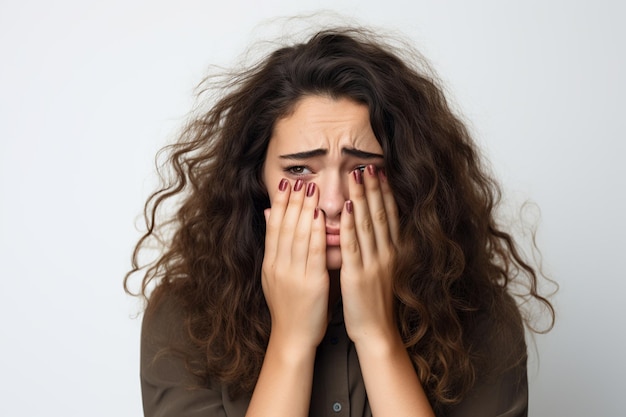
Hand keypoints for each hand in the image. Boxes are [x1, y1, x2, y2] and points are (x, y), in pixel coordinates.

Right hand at [262, 178, 328, 351]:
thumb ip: (276, 247)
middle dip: (292, 200)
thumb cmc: (290, 306)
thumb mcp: (275, 275)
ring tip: (310, 188)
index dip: (279, 204)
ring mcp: (293, 274)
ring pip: (298, 235)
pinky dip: (317, 232)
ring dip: (304, 209)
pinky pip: (313, 253)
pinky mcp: (311, 283)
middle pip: (285, 227)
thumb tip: (268, 217)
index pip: (274, 227)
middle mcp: (279, 266)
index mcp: (271, 263)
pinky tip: (321, 216)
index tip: (285, 183)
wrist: (293, 337)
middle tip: (299, 179)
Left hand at [339, 165, 399, 344]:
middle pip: (380, 214)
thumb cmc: (375, 301)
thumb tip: (370, 226)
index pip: (389, 215)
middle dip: (373, 187)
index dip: (383, 191)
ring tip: (356, 175)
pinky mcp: (358, 275)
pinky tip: (344, 208)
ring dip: (361, 197)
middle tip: (367, 164)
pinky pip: (353, 245)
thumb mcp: (381, 270)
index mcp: (392, 252)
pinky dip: (349, 224)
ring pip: (367, 224)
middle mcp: (387, 253)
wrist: (377, 331)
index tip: (378, 170)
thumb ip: (377, 247)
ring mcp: (374, 263)